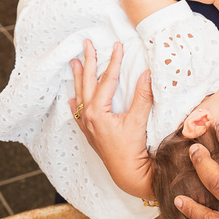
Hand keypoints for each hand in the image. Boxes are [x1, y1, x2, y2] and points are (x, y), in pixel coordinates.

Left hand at [69, 40, 154, 198]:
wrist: (128, 175)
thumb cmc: (133, 150)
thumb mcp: (139, 122)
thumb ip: (143, 97)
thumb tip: (147, 74)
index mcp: (98, 111)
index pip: (107, 80)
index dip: (114, 61)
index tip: (117, 45)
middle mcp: (88, 116)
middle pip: (88, 83)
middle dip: (88, 61)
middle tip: (87, 44)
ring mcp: (87, 125)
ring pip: (80, 95)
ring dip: (78, 77)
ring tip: (74, 62)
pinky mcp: (90, 133)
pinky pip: (78, 114)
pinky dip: (75, 103)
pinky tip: (71, 98)